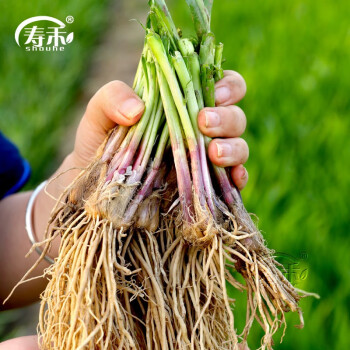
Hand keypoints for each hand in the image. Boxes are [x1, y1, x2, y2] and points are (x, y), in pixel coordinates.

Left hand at [71, 72, 247, 189]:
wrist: (99, 181)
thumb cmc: (101, 142)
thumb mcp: (98, 115)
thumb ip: (111, 97)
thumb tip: (138, 109)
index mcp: (182, 104)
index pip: (220, 86)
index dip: (228, 86)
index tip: (214, 94)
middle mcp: (200, 130)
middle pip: (235, 116)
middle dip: (227, 118)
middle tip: (203, 123)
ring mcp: (205, 158)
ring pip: (240, 146)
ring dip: (234, 148)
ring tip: (213, 153)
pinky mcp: (206, 185)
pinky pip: (234, 181)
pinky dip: (239, 178)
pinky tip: (233, 178)